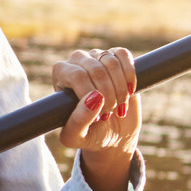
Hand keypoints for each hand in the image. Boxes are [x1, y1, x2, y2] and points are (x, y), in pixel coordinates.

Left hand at [50, 47, 141, 190]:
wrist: (113, 134)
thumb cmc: (89, 134)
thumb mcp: (77, 136)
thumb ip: (79, 121)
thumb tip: (95, 98)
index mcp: (61, 74)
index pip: (78, 76)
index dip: (92, 97)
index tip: (98, 116)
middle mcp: (76, 61)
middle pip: (96, 70)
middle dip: (108, 96)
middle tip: (109, 114)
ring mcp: (97, 56)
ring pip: (111, 62)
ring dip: (120, 89)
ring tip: (118, 106)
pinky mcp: (116, 57)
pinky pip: (123, 54)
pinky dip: (130, 75)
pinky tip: (129, 91)